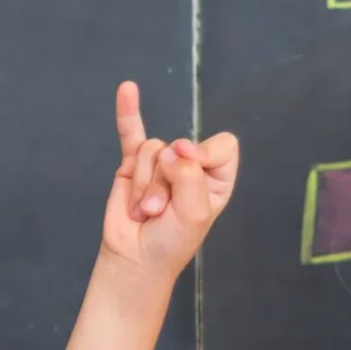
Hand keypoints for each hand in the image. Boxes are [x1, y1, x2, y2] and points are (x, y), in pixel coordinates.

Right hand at [100, 81, 239, 282]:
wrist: (135, 259)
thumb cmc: (171, 242)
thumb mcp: (193, 213)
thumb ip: (189, 176)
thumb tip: (169, 150)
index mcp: (216, 178)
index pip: (222, 147)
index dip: (204, 153)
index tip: (189, 165)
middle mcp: (190, 167)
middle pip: (179, 148)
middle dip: (164, 181)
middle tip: (158, 210)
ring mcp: (160, 164)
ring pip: (151, 150)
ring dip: (143, 184)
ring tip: (143, 210)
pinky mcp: (131, 165)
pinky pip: (130, 133)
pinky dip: (128, 112)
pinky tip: (127, 90)